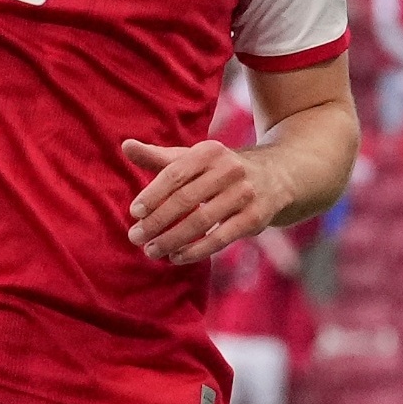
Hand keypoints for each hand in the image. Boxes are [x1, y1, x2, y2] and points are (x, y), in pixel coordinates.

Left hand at [121, 137, 285, 262]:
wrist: (277, 177)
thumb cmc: (222, 170)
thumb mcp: (194, 159)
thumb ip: (159, 157)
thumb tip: (125, 146)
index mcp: (209, 152)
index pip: (175, 174)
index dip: (153, 194)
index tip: (134, 213)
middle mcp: (229, 169)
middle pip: (186, 199)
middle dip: (157, 221)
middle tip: (135, 237)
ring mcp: (245, 194)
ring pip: (201, 222)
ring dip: (172, 239)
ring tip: (151, 251)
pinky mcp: (255, 218)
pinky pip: (220, 238)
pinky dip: (196, 250)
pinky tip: (177, 257)